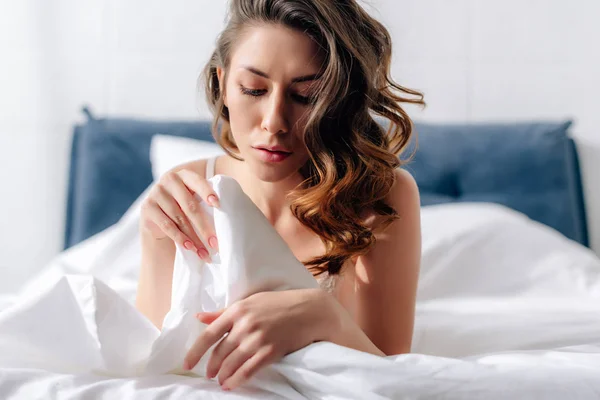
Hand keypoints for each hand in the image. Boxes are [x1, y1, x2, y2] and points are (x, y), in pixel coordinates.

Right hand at [140, 167, 219, 260]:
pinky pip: (167, 226)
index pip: (197, 182)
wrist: (157, 216)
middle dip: (204, 227)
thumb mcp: (194, 198)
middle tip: (216, 243)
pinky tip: (190, 247)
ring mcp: (156, 193)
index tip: (218, 205)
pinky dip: (180, 238)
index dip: (207, 193)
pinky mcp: (147, 207)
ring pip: (179, 219)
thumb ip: (207, 199)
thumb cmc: (184, 207)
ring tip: (205, 252)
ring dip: (193, 238)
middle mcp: (169, 180)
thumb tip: (232, 212)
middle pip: (190, 206)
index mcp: (184, 175)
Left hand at [183, 288, 333, 389]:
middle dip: (212, 367)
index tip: (187, 364)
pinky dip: (237, 380)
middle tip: (209, 374)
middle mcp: (245, 325)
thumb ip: (224, 312)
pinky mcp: (270, 351)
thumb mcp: (250, 302)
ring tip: (220, 381)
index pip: (209, 334)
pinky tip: (231, 385)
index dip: (195, 351)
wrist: (308, 311)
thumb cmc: (278, 304)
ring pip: (232, 364)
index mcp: (237, 310)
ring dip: (223, 376)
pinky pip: (248, 371)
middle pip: (220, 352)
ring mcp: (257, 339)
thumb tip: (199, 317)